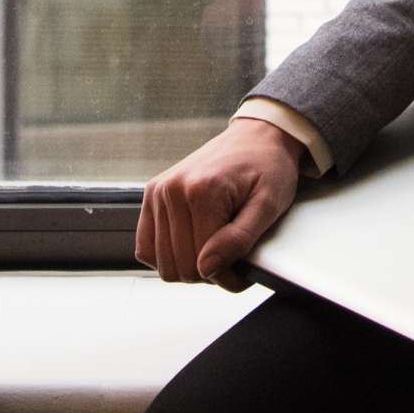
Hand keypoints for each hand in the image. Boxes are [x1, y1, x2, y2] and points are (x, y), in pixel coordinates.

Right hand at [137, 118, 302, 288]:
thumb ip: (239, 239)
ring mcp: (158, 192)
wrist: (256, 137)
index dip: (229, 275)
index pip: (204, 263)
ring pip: (162, 264)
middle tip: (231, 257)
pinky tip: (191, 246)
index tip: (245, 268)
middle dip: (209, 272)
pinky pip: (145, 248)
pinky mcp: (151, 195)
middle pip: (181, 267)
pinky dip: (167, 256)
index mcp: (202, 191)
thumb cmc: (268, 169)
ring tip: (213, 249)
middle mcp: (172, 190)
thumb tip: (207, 268)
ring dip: (189, 267)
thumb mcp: (268, 205)